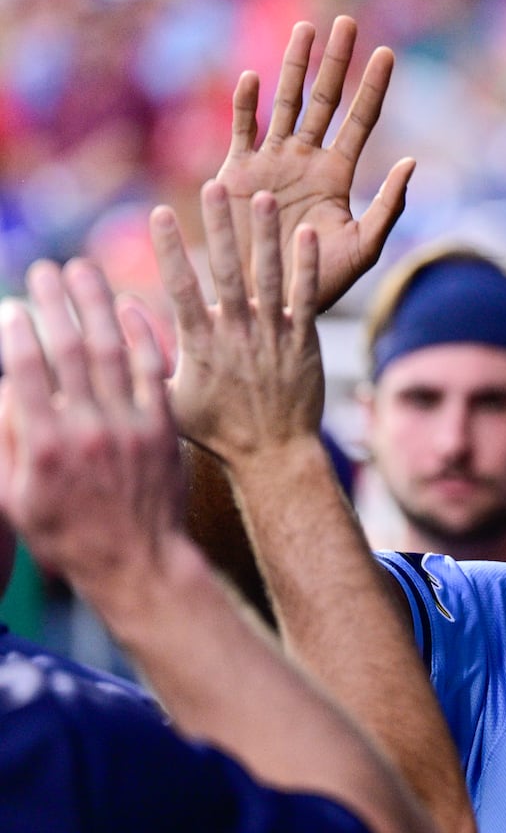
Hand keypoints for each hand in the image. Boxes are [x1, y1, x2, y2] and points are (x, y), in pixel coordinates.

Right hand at [0, 259, 181, 592]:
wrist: (139, 563)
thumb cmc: (69, 534)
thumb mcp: (16, 499)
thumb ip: (5, 442)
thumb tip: (4, 390)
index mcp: (44, 445)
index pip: (25, 371)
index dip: (17, 331)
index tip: (11, 306)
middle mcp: (87, 429)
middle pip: (67, 349)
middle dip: (53, 302)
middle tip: (45, 269)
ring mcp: (129, 426)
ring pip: (111, 351)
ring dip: (96, 304)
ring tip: (83, 271)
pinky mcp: (163, 429)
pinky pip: (153, 371)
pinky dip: (142, 335)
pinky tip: (130, 306)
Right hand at [152, 181, 323, 467]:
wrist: (274, 454)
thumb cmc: (218, 430)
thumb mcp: (170, 396)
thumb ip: (146, 351)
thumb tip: (120, 306)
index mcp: (201, 345)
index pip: (182, 288)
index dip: (171, 250)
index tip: (160, 212)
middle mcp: (237, 335)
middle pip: (227, 272)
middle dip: (220, 227)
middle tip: (215, 186)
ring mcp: (273, 337)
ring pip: (269, 277)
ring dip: (267, 236)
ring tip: (265, 198)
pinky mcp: (304, 342)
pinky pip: (307, 298)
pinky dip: (307, 267)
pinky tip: (307, 235)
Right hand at [214, 15, 412, 311]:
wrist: (271, 300)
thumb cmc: (319, 281)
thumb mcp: (364, 246)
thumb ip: (389, 206)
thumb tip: (411, 162)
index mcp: (337, 175)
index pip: (360, 121)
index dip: (373, 88)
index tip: (387, 54)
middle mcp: (305, 160)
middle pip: (323, 100)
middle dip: (335, 62)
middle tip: (347, 23)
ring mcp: (271, 162)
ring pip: (284, 104)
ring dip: (293, 67)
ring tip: (306, 31)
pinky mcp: (237, 172)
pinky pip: (243, 130)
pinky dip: (248, 105)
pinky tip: (255, 79)